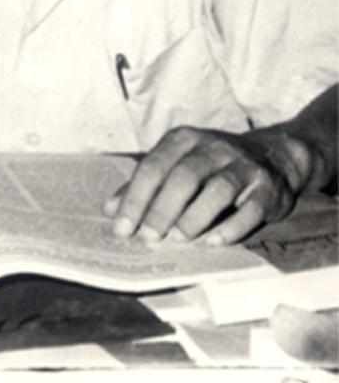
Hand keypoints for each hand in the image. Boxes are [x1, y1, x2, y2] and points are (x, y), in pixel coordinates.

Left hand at [102, 125, 313, 244]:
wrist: (272, 157)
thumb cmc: (210, 165)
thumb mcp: (175, 164)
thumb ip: (144, 185)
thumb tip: (110, 210)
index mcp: (183, 140)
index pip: (152, 167)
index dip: (135, 199)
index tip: (122, 229)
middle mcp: (213, 148)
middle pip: (183, 177)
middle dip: (162, 210)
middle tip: (148, 237)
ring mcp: (243, 166)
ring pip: (218, 190)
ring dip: (195, 217)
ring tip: (178, 240)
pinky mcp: (268, 188)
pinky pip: (250, 209)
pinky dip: (230, 228)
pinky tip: (212, 242)